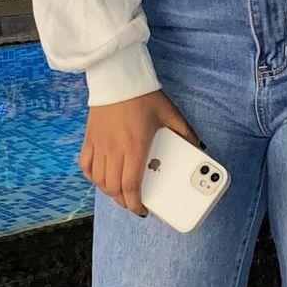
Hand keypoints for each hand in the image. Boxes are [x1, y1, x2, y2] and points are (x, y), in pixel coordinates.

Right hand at [79, 89, 202, 217]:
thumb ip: (185, 133)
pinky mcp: (90, 138)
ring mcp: (99, 145)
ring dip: (109, 192)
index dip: (135, 204)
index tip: (142, 210)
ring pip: (99, 180)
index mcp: (135, 147)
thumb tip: (200, 148)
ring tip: (119, 193)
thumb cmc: (144, 95)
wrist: (118, 75)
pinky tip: (100, 178)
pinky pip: (86, 165)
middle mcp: (114, 150)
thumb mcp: (170, 114)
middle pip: (114, 188)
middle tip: (133, 203)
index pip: (131, 186)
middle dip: (124, 202)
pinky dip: (92, 177)